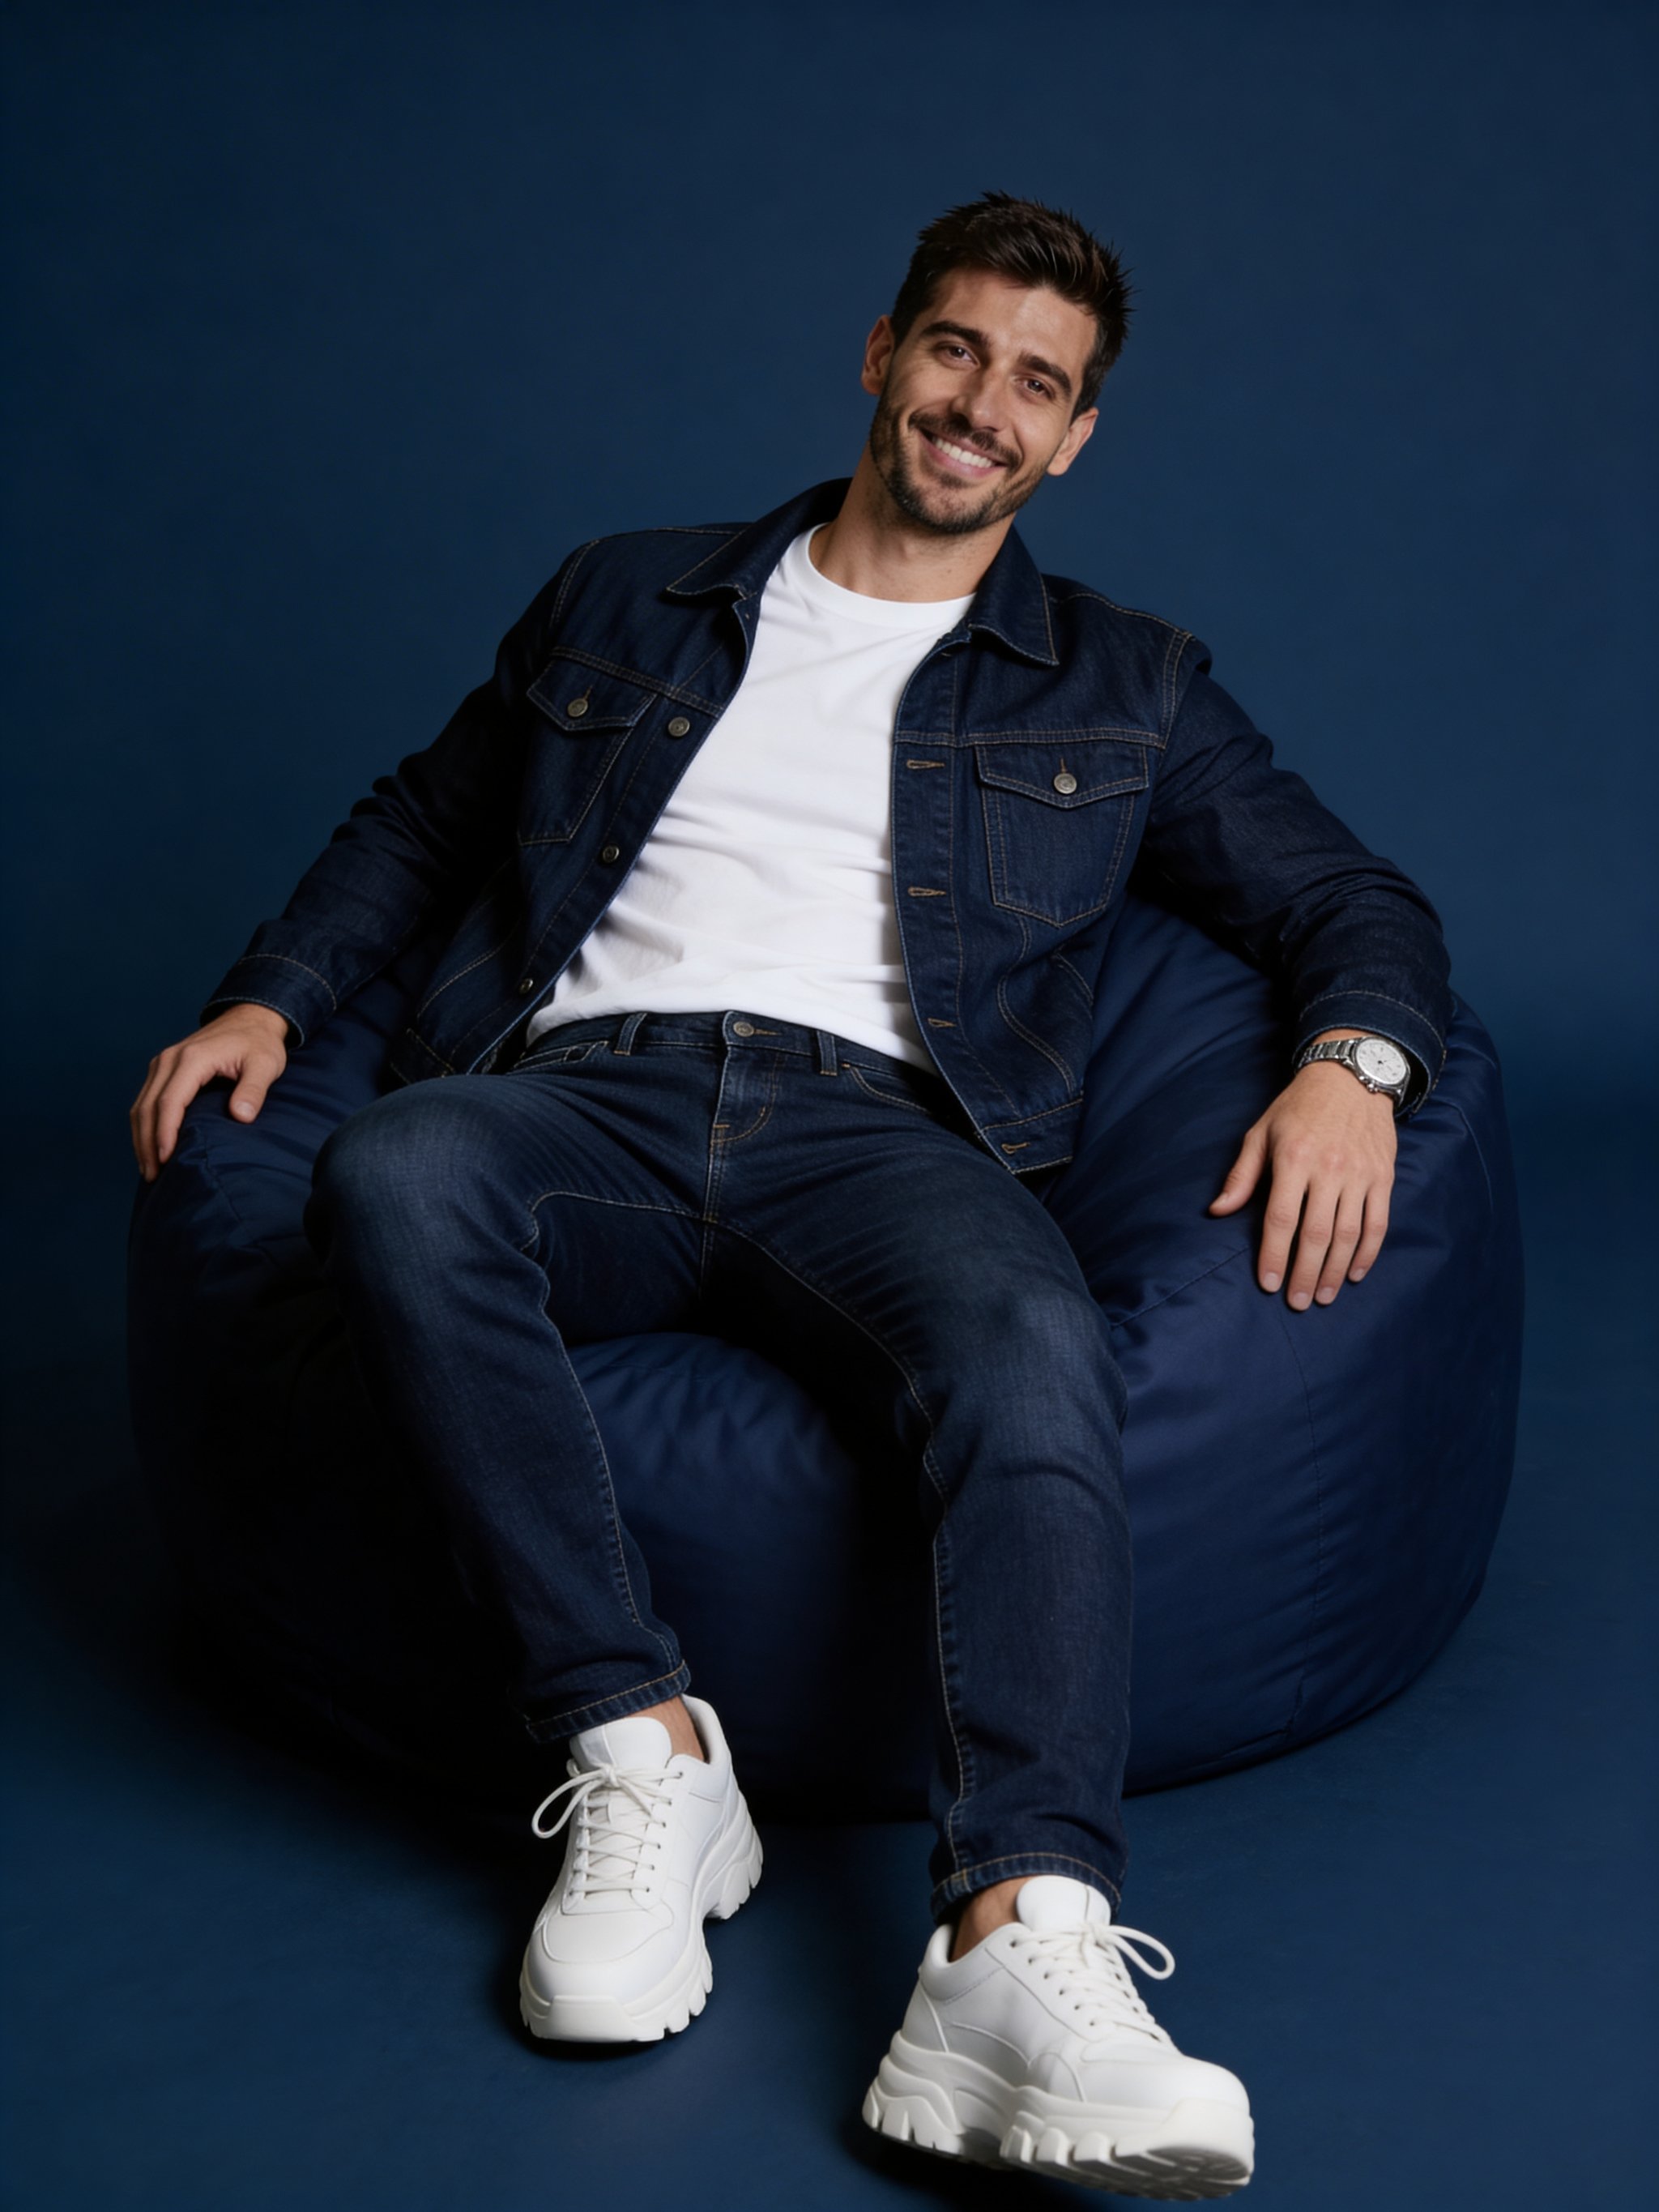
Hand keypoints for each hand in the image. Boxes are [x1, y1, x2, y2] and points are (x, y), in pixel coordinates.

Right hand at [130, 1004, 289, 1181]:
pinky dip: (144, 1125)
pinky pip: (145, 1100)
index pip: (170, 1101)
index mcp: (192, 1058)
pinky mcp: (162, 1069)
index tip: (165, 1159)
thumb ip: (254, 1090)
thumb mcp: (265, 1064)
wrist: (249, 1019)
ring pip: (141, 1105)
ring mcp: (162, 1063)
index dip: (165, 1132)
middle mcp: (169, 1059)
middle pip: (149, 1107)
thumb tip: (241, 1116)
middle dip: (147, 1143)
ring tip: (148, 1169)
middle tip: (152, 1175)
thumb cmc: (259, 1044)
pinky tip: (149, 1147)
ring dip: (141, 1138)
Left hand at [1208, 1049, 1396, 1309]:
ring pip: (1348, 1234)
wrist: (1352, 1076)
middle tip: (1298, 1303)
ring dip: (1335, 1270)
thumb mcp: (1261, 1132)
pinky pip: (1378, 1223)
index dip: (1274, 1254)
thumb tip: (1217, 1211)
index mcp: (1293, 1158)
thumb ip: (1241, 1175)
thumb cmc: (1298, 1107)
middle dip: (1305, 1273)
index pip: (1281, 1217)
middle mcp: (1328, 1169)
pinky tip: (1354, 1273)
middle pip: (1316, 1233)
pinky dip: (1367, 1253)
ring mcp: (1359, 1174)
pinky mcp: (1383, 1177)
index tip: (1269, 1283)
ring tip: (1324, 1296)